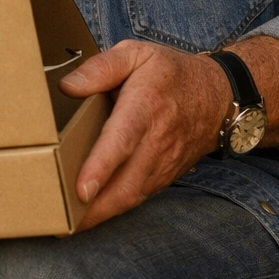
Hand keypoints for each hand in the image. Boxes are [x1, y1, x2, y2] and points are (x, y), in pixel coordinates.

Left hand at [59, 39, 230, 229]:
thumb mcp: (136, 54)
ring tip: (65, 225)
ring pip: (131, 196)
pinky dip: (113, 210)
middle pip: (125, 182)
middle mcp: (156, 141)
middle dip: (93, 207)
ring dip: (100, 214)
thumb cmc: (170, 73)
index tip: (81, 189)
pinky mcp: (164, 175)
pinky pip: (137, 197)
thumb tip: (68, 86)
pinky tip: (88, 216)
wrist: (219, 97)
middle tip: (59, 220)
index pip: (122, 140)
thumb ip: (101, 67)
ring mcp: (163, 163)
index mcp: (145, 106)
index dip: (101, 166)